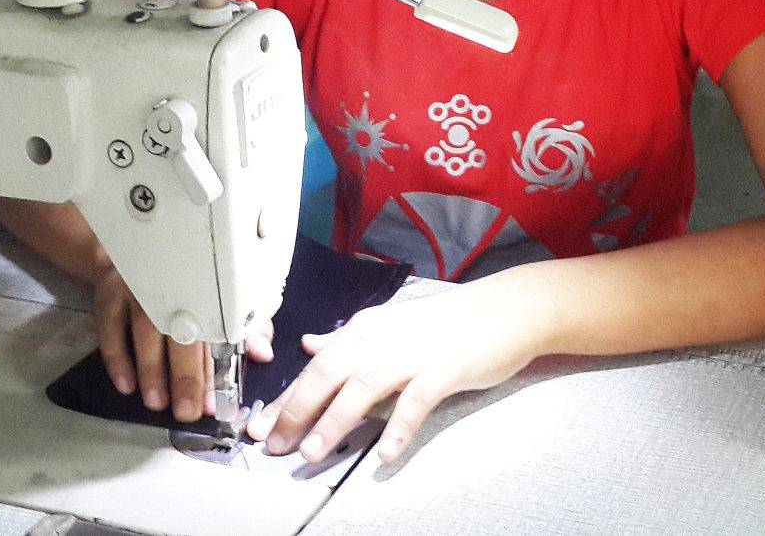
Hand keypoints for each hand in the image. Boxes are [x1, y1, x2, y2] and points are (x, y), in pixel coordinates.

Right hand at [93, 268, 272, 421]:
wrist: (139, 249)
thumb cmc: (187, 284)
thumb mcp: (220, 300)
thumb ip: (244, 328)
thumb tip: (264, 353)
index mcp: (204, 288)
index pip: (213, 332)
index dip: (214, 370)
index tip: (214, 402)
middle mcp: (172, 284)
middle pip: (180, 331)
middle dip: (184, 375)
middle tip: (186, 411)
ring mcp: (138, 286)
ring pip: (144, 329)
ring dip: (151, 369)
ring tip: (156, 402)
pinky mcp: (109, 291)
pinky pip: (110, 326)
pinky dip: (117, 357)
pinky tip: (126, 384)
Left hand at [244, 276, 543, 464]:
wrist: (503, 310)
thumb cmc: (444, 324)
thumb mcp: (389, 327)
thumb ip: (347, 342)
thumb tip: (310, 346)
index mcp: (365, 330)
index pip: (315, 366)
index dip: (286, 398)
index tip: (261, 427)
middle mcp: (381, 338)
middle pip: (328, 373)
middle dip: (297, 410)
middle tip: (275, 444)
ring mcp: (413, 352)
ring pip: (363, 386)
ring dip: (334, 420)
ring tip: (313, 452)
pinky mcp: (445, 368)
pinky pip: (416, 400)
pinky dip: (398, 426)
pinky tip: (385, 454)